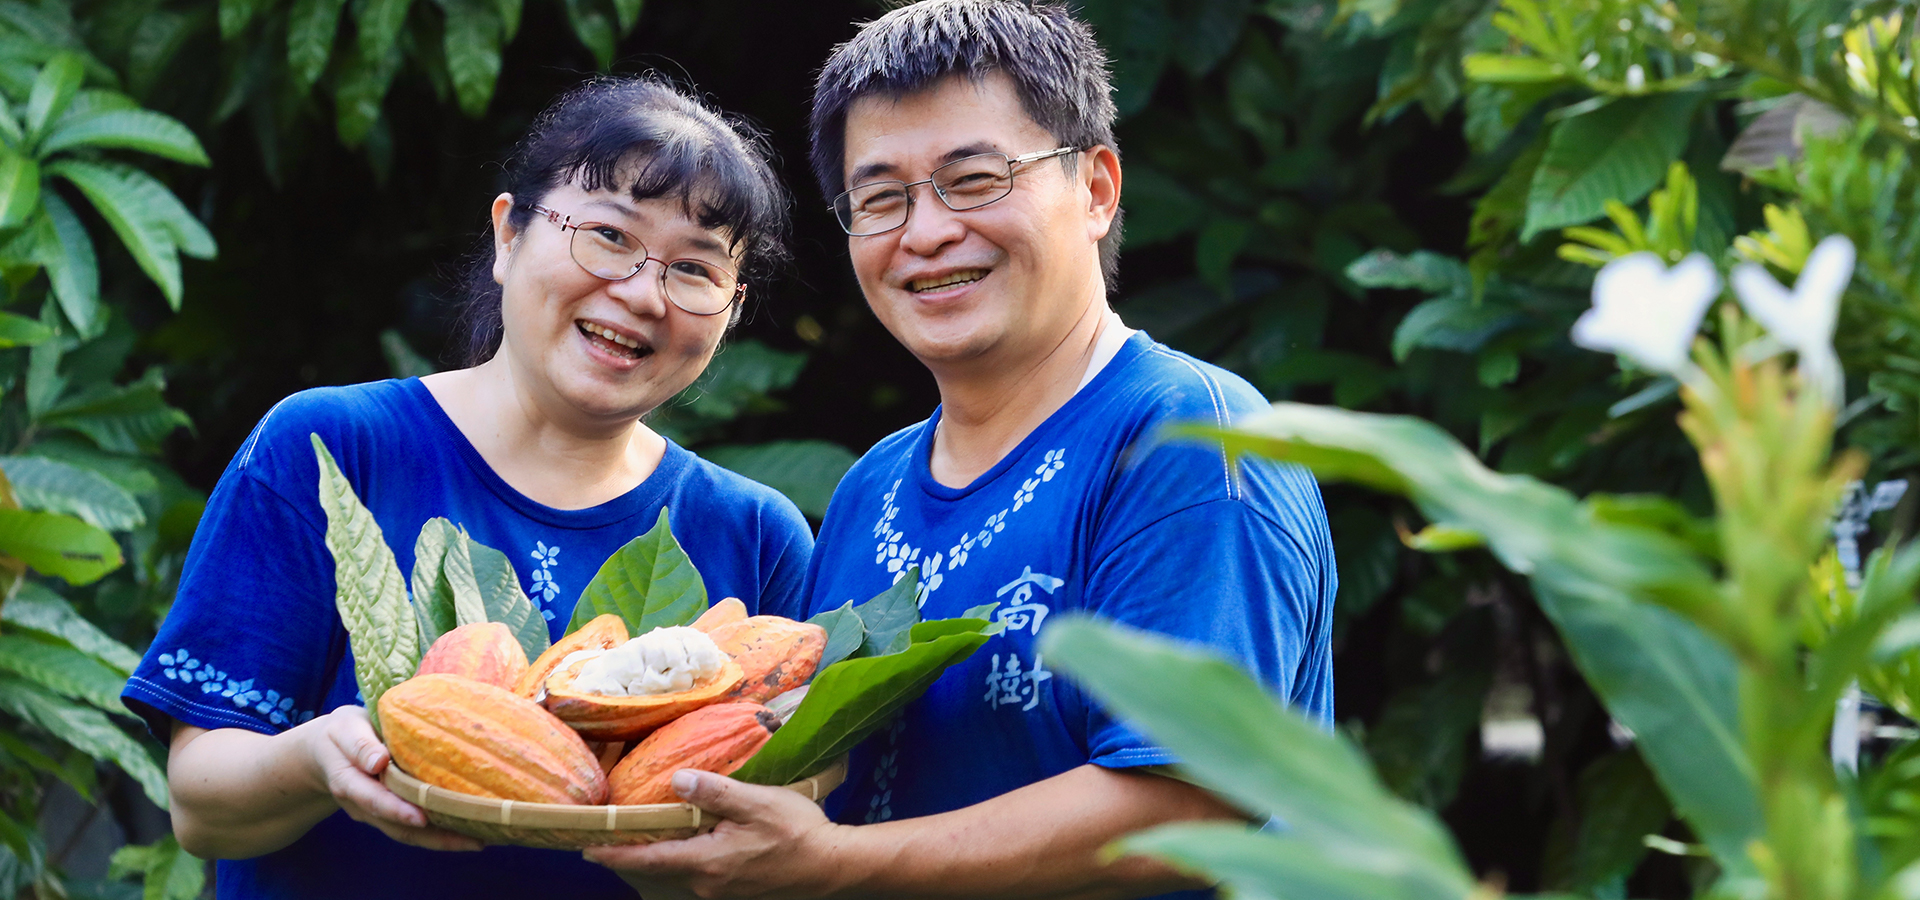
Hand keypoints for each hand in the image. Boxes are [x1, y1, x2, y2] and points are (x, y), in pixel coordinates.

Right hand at [303, 706, 480, 851]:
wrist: (326, 751)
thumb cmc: (342, 734)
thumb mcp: (345, 729)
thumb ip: (360, 745)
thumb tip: (379, 761)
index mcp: (350, 782)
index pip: (374, 800)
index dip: (397, 810)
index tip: (422, 817)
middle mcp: (363, 806)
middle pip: (398, 827)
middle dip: (434, 837)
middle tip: (471, 840)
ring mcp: (376, 814)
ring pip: (409, 834)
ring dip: (442, 842)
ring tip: (478, 842)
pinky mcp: (389, 814)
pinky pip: (413, 829)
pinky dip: (438, 835)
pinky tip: (466, 833)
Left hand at [583, 770, 849, 898]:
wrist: (832, 867)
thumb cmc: (797, 832)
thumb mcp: (757, 803)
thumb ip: (715, 792)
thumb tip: (676, 779)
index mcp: (706, 862)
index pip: (649, 859)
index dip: (615, 854)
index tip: (587, 850)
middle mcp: (707, 885)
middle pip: (655, 876)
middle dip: (628, 862)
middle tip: (605, 845)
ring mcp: (720, 893)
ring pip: (672, 882)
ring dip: (651, 868)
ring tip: (635, 849)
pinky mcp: (734, 893)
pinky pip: (692, 885)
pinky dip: (674, 872)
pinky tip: (679, 856)